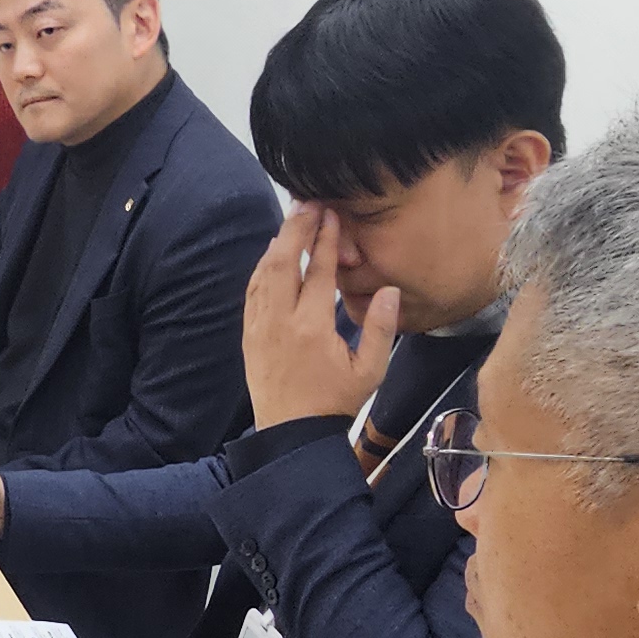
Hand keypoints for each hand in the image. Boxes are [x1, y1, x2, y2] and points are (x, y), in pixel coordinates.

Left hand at [241, 206, 400, 431]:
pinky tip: (274, 254)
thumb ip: (381, 328)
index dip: (326, 239)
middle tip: (308, 203)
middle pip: (283, 261)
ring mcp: (260, 326)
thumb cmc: (335, 402)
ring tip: (293, 219)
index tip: (332, 214)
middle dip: (295, 228)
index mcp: (313, 328)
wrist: (290, 434)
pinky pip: (253, 290)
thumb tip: (389, 290)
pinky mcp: (249, 334)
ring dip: (278, 243)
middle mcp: (281, 321)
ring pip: (263, 272)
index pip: (319, 272)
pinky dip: (263, 267)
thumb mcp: (370, 371)